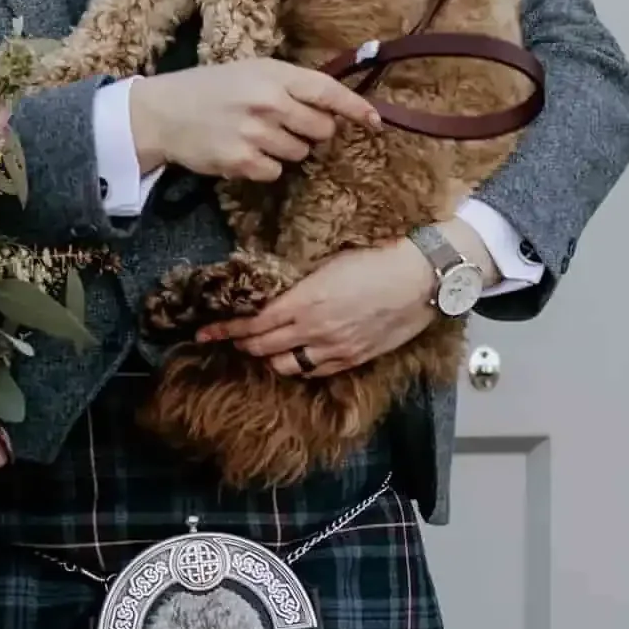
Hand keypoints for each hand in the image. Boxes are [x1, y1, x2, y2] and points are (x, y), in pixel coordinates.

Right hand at [129, 59, 381, 183]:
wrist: (164, 112)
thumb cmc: (212, 88)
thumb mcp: (252, 71)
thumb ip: (292, 84)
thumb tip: (335, 108)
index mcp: (274, 75)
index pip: (327, 92)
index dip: (355, 107)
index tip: (376, 121)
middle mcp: (268, 102)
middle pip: (321, 130)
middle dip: (312, 131)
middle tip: (285, 125)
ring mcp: (255, 134)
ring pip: (299, 154)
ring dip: (285, 150)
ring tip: (256, 136)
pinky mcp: (241, 161)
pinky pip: (275, 172)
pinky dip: (264, 167)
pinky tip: (243, 152)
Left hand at [198, 238, 442, 370]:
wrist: (425, 276)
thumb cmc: (379, 256)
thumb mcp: (330, 260)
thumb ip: (299, 280)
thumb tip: (275, 287)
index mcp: (305, 301)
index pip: (253, 324)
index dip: (225, 330)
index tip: (204, 333)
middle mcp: (316, 330)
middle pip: (263, 348)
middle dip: (242, 344)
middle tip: (232, 338)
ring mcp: (336, 349)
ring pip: (287, 366)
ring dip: (269, 358)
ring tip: (263, 348)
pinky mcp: (355, 358)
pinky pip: (315, 372)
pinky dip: (299, 366)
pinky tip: (296, 357)